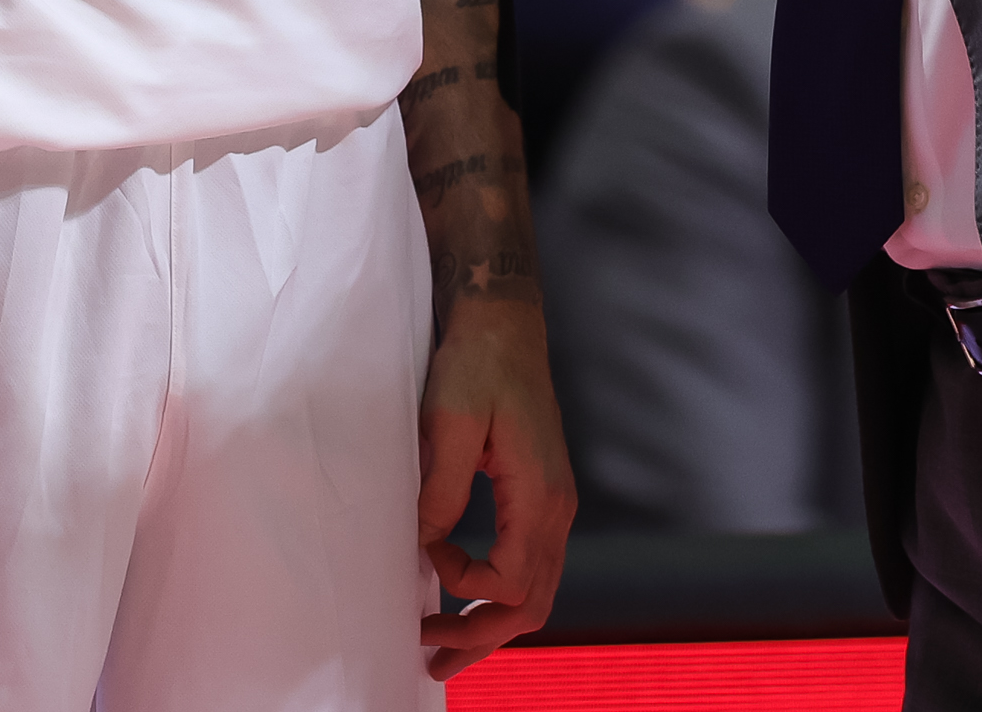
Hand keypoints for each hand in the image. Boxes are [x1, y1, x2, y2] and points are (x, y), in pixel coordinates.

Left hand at [415, 296, 575, 679]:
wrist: (503, 324)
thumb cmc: (479, 364)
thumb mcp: (452, 422)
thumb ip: (442, 490)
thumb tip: (425, 546)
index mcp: (539, 495)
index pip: (511, 581)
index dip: (464, 586)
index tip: (426, 556)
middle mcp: (556, 508)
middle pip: (531, 603)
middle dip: (481, 638)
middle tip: (430, 658)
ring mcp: (553, 505)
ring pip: (534, 590)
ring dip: (490, 623)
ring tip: (444, 647)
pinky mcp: (540, 497)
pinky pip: (528, 566)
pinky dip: (498, 593)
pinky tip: (463, 595)